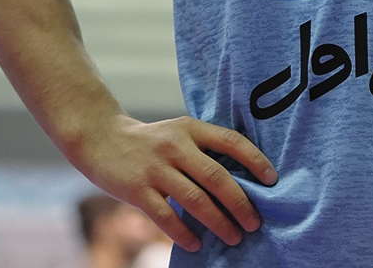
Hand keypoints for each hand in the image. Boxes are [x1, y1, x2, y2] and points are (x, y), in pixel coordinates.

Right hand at [80, 113, 276, 252]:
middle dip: (240, 203)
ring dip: (218, 222)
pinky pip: (166, 216)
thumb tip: (243, 178)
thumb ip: (204, 149)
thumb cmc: (151, 141)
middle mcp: (175, 146)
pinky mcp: (137, 189)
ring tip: (234, 237)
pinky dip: (184, 233)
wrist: (100, 138)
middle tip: (255, 222)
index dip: (255, 161)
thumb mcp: (179, 132)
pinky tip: (197, 244)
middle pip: (217, 176)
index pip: (231, 141)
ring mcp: (155, 168)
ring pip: (195, 200)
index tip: (272, 181)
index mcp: (190, 128)